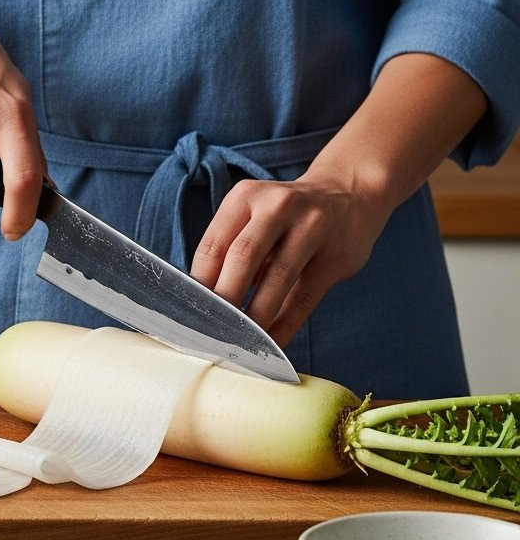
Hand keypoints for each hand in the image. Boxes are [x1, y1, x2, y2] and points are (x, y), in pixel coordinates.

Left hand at [190, 171, 390, 347]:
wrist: (349, 194)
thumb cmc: (286, 216)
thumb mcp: (254, 216)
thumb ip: (230, 249)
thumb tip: (201, 302)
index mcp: (246, 197)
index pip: (213, 245)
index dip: (199, 285)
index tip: (191, 315)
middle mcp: (278, 207)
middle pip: (243, 258)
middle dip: (225, 301)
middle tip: (211, 333)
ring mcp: (311, 228)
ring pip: (276, 279)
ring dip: (255, 318)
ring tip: (239, 344)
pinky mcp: (335, 256)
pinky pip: (303, 298)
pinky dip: (284, 326)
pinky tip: (271, 345)